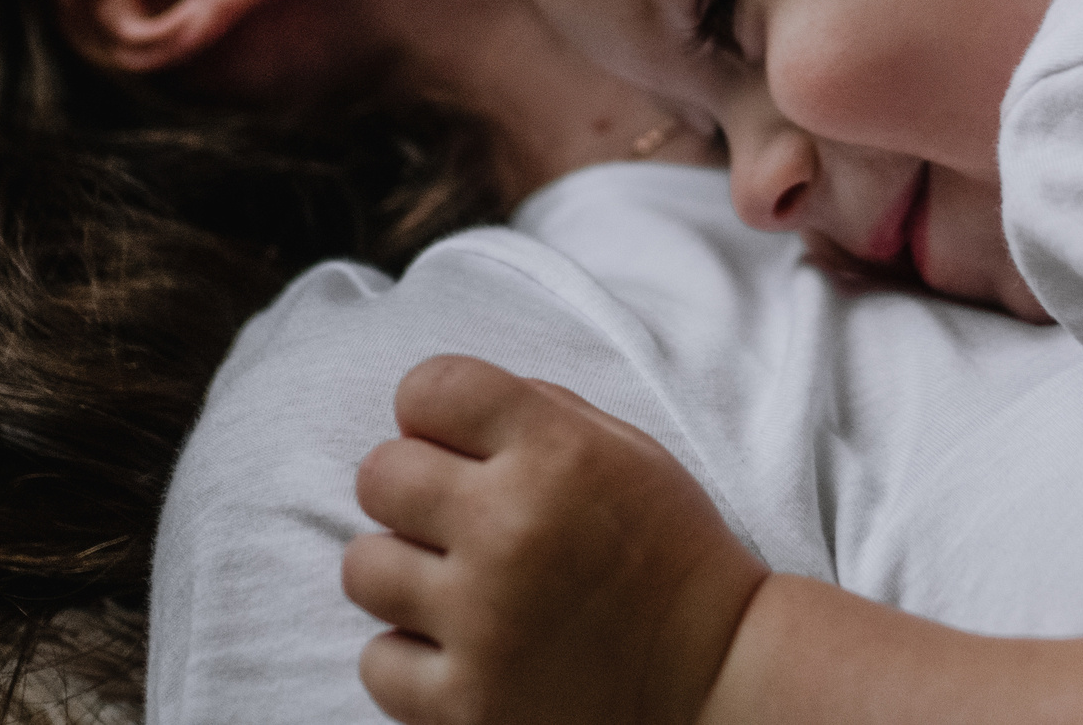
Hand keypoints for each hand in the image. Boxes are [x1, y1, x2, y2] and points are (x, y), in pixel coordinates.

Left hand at [345, 355, 767, 724]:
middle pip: (379, 475)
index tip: (453, 439)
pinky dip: (410, 656)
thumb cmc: (670, 554)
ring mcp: (486, 622)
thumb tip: (438, 409)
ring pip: (364, 568)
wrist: (717, 678)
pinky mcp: (469, 702)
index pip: (430, 388)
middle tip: (452, 516)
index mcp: (558, 453)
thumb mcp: (629, 452)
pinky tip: (461, 645)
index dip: (431, 410)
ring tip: (455, 584)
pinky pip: (377, 660)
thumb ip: (537, 413)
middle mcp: (513, 528)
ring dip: (402, 572)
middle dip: (409, 487)